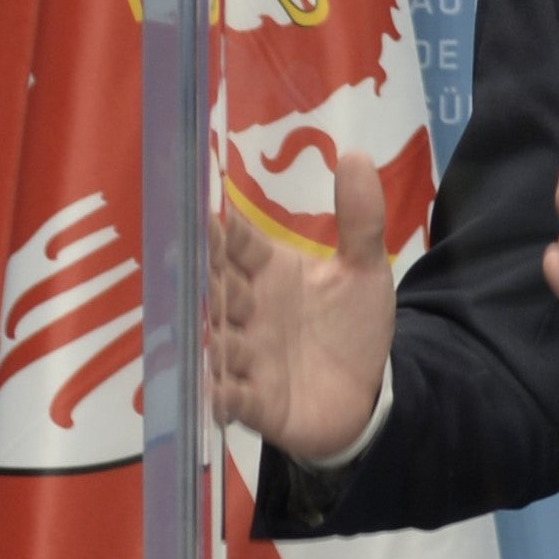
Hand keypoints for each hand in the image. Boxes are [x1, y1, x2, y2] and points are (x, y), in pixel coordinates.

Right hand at [212, 148, 398, 461]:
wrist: (366, 390)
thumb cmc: (350, 324)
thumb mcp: (364, 270)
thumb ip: (360, 220)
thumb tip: (357, 156)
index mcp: (267, 271)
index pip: (235, 244)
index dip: (219, 232)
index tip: (202, 215)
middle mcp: (248, 311)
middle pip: (220, 290)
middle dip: (208, 283)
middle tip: (193, 273)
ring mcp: (248, 357)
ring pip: (220, 342)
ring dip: (213, 338)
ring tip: (207, 332)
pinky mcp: (256, 403)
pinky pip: (231, 397)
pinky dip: (221, 394)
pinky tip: (214, 390)